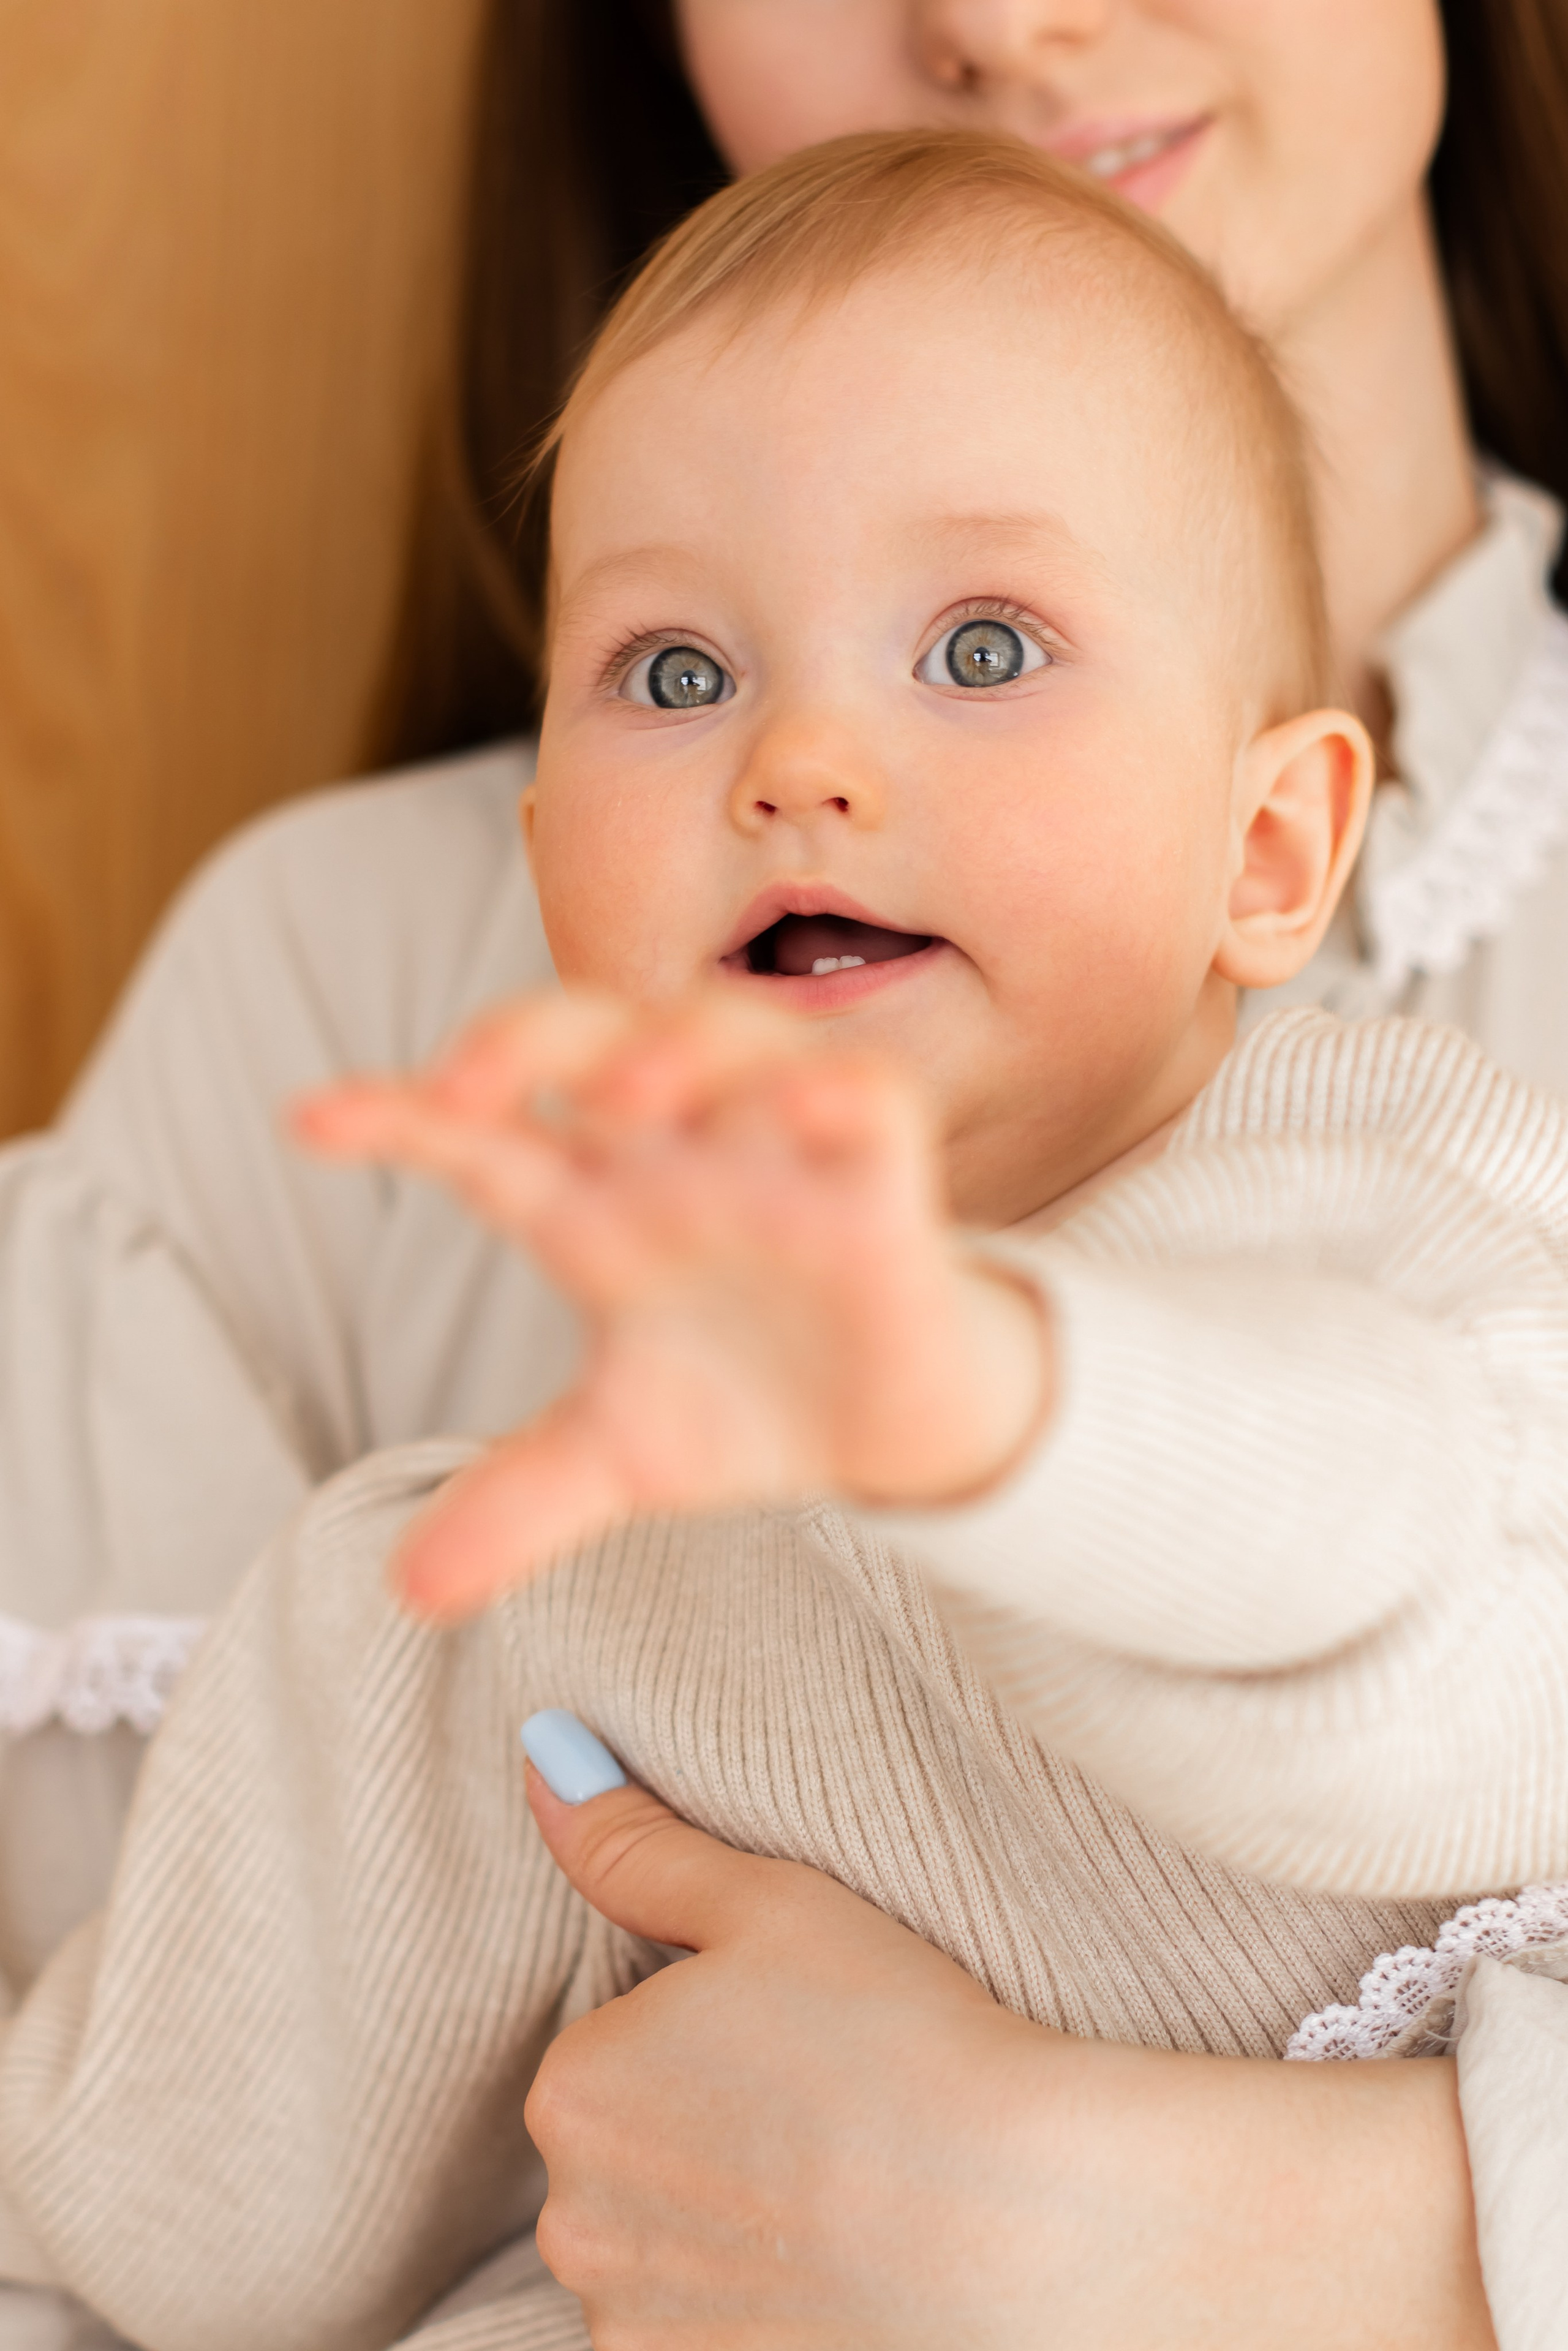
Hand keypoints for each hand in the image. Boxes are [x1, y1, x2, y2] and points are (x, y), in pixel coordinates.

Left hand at [295, 990, 1049, 1616]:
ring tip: (626, 1096)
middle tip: (467, 1085)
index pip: (482, 1138)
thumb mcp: (617, 1458)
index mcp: (590, 1202)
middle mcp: (673, 1153)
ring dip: (673, 1047)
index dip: (398, 1118)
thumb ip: (517, 1502)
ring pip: (723, 1034)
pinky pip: (866, 1094)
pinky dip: (835, 1088)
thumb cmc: (739, 1400)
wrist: (887, 1431)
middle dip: (524, 1041)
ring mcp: (776, 1151)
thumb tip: (409, 1588)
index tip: (311, 1121)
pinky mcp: (879, 1176)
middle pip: (588, 1041)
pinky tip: (800, 1103)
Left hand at [523, 1767, 1495, 2350]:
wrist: (1019, 2225)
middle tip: (827, 2106)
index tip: (794, 2035)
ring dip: (730, 2222)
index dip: (709, 2035)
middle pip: (630, 2153)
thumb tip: (541, 1758)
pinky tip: (839, 2265)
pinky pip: (702, 2327)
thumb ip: (634, 1843)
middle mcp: (573, 2221)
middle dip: (705, 2130)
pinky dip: (758, 2298)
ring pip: (665, 2248)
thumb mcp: (763, 1901)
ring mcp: (632, 2324)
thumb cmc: (895, 2041)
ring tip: (846, 2187)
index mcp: (573, 2086)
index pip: (616, 2047)